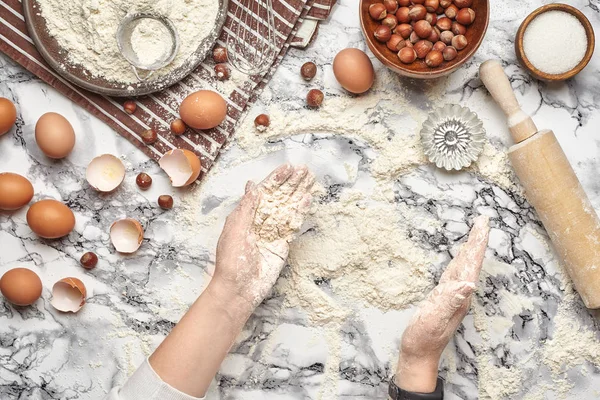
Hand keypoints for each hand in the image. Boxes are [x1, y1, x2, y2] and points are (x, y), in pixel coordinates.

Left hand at [209, 164, 314, 313]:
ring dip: (299, 193)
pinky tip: (307, 200)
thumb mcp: (235, 229)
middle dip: (291, 183)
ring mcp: (273, 232)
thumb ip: (247, 208)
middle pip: (279, 197)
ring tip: (310, 179)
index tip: (287, 168)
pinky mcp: (283, 244)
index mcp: (246, 215)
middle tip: (304, 169)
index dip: (275, 179)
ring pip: (288, 208)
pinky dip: (300, 212)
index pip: (264, 192)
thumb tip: (252, 185)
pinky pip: (293, 225)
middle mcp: (261, 221)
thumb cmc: (231, 261)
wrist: (238, 289)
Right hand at [395, 216, 489, 392]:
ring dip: (470, 249)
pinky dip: (459, 261)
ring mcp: (452, 296)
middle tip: (482, 221)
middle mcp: (459, 294)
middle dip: (477, 241)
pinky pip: (454, 274)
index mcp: (459, 296)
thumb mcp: (434, 319)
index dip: (477, 243)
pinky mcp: (443, 298)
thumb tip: (469, 283)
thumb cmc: (423, 338)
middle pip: (471, 262)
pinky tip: (459, 258)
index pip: (472, 264)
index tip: (483, 224)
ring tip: (475, 234)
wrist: (418, 354)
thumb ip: (450, 301)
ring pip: (464, 267)